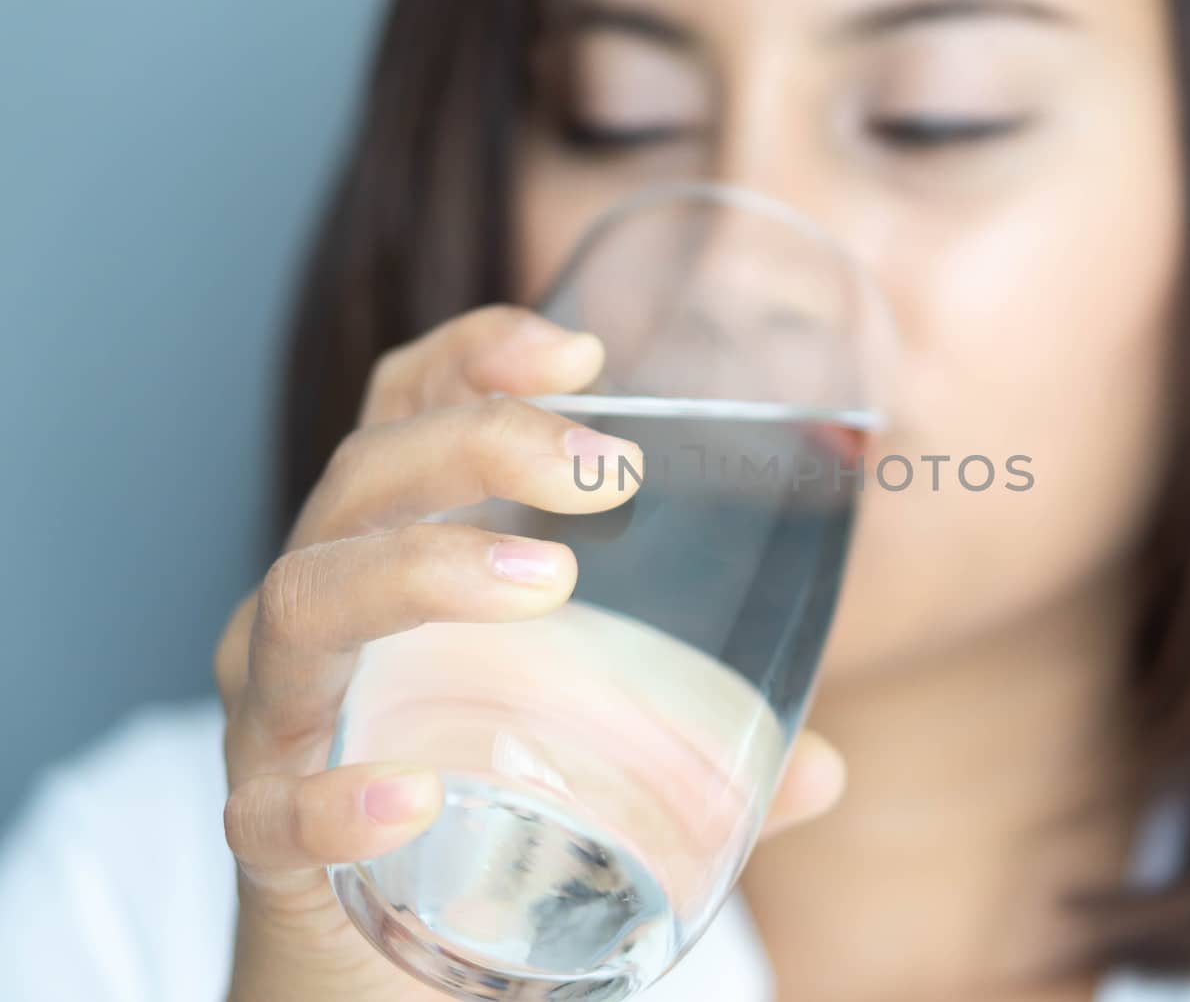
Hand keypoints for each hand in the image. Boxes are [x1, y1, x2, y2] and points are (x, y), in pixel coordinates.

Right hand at [214, 306, 846, 1000]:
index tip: (580, 348)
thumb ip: (694, 754)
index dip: (472, 357)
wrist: (360, 973)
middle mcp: (315, 619)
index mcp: (386, 562)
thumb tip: (824, 766)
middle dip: (481, 440)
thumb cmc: (466, 820)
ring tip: (550, 581)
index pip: (400, 416)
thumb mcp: (577, 754)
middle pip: (363, 478)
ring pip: (306, 602)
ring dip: (425, 571)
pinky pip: (277, 805)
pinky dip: (339, 796)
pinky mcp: (267, 841)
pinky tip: (416, 798)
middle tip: (612, 471)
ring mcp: (278, 721)